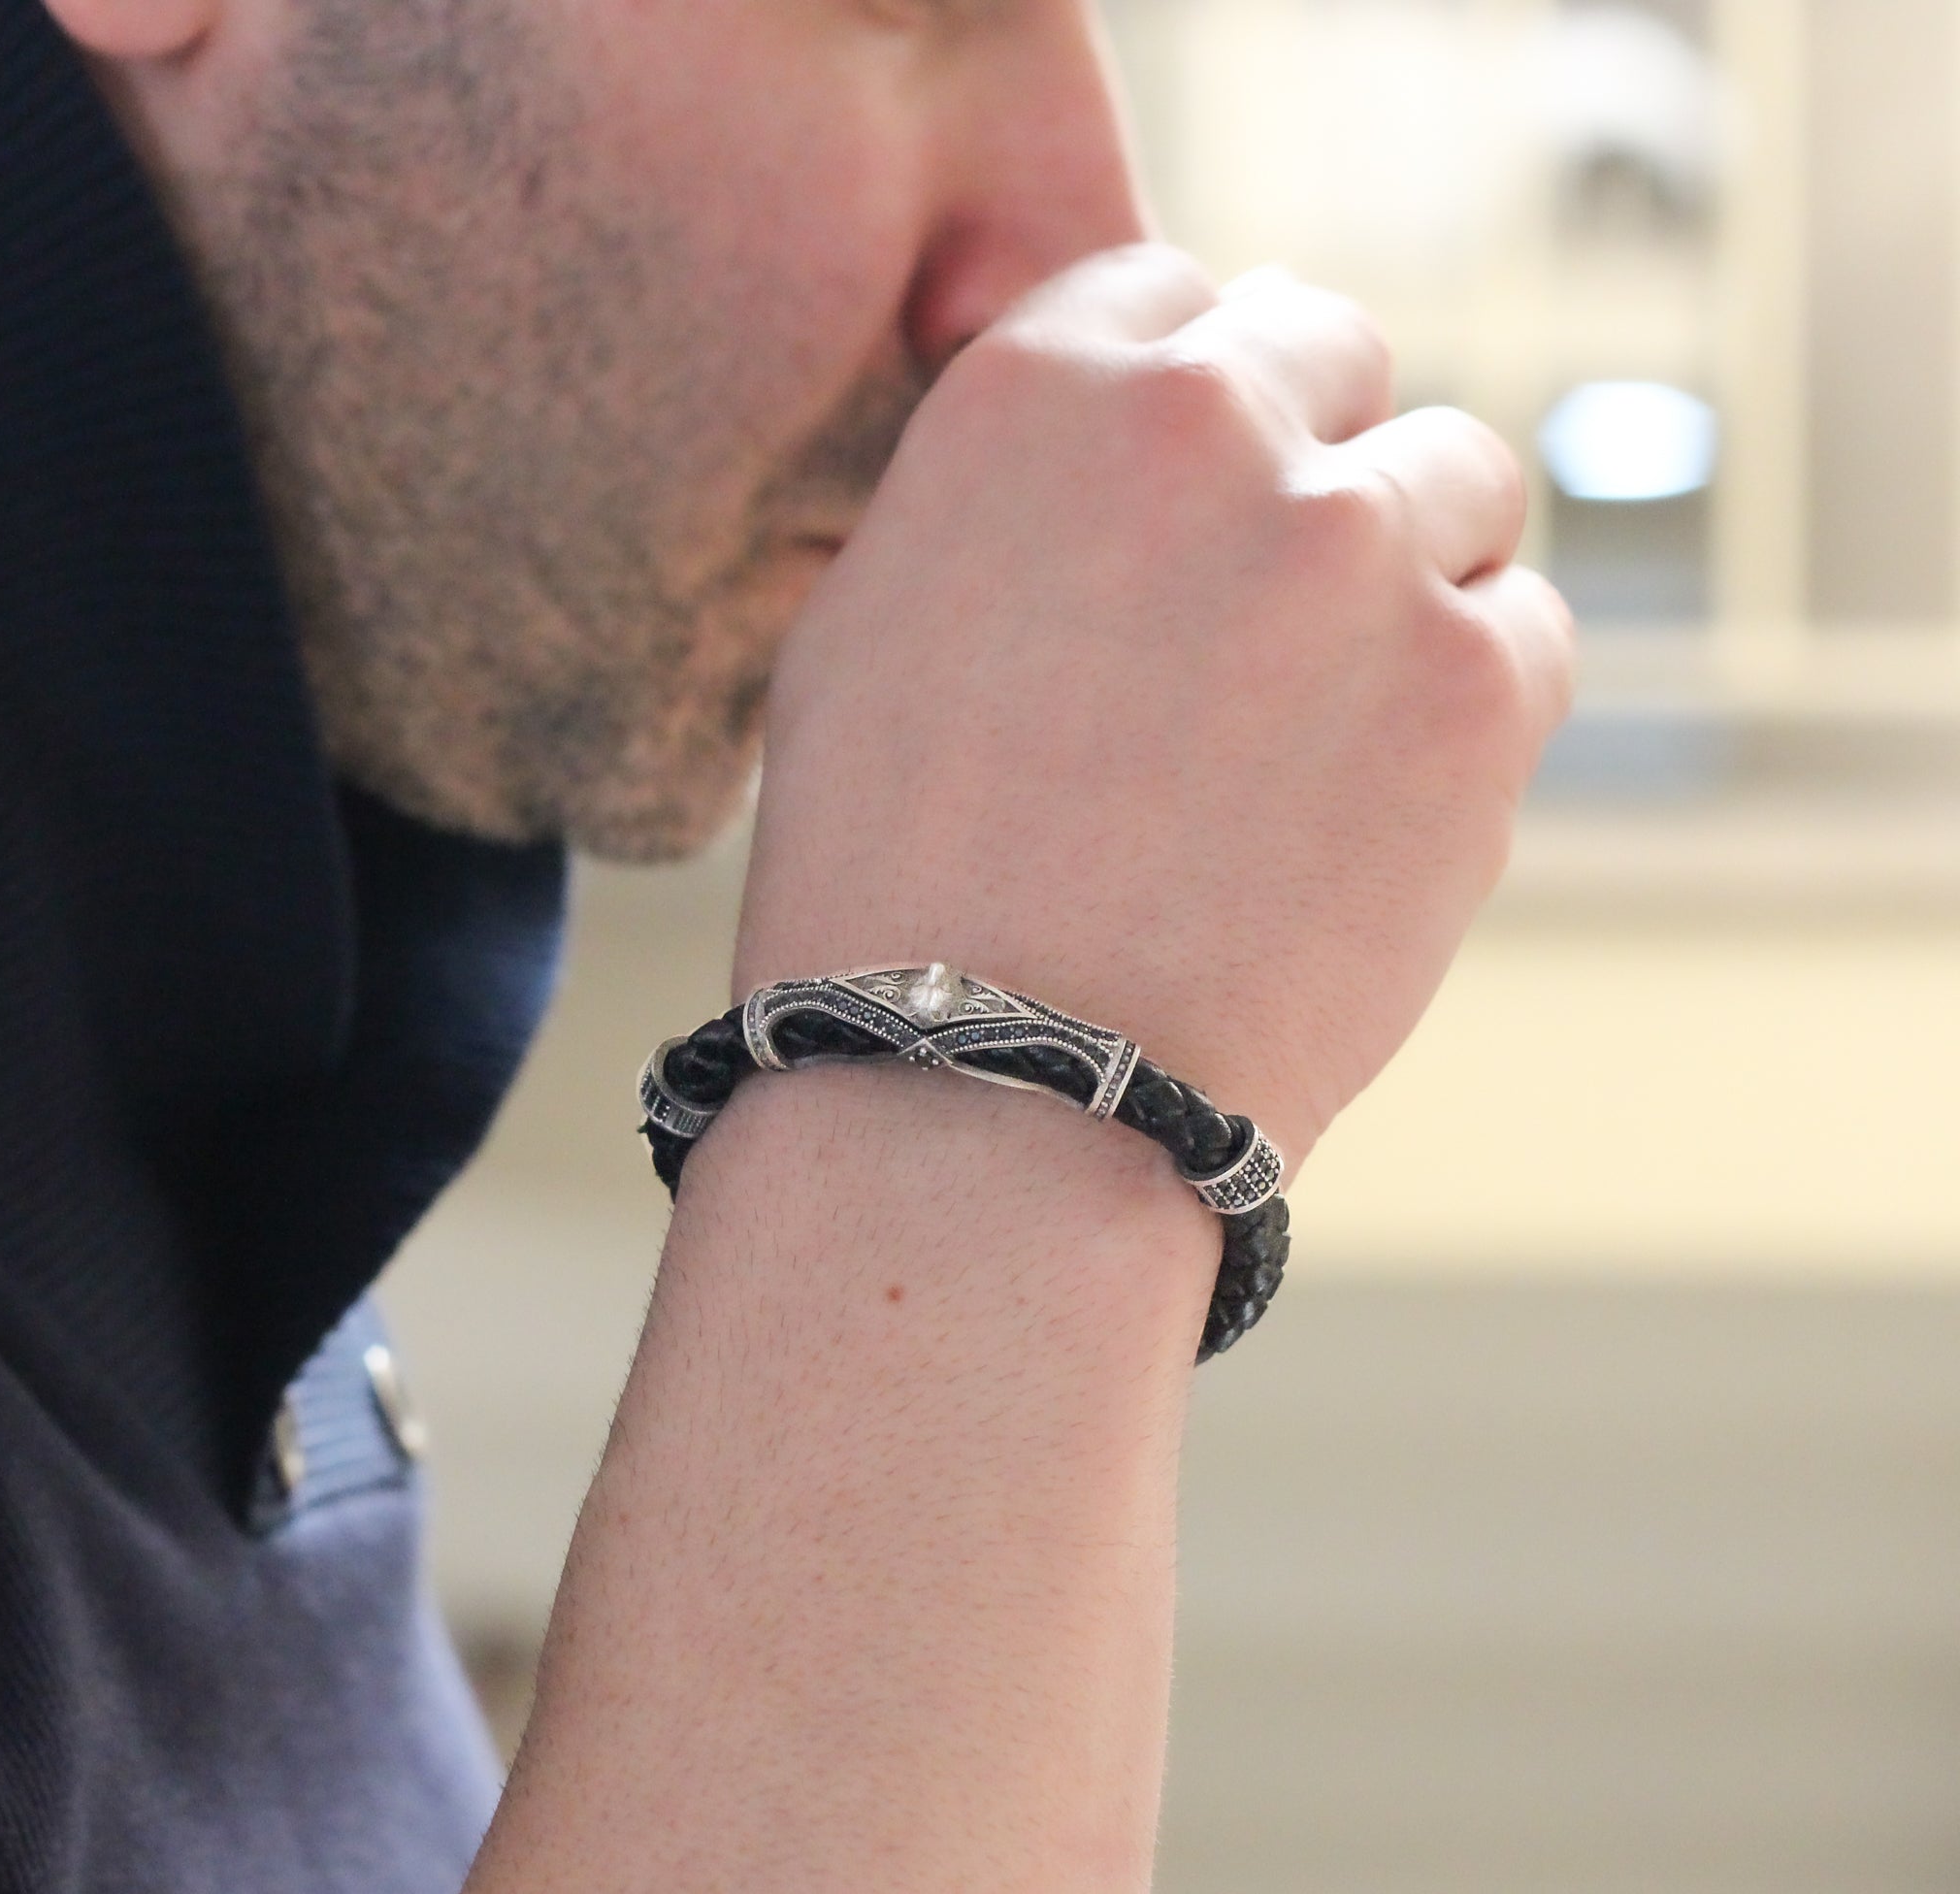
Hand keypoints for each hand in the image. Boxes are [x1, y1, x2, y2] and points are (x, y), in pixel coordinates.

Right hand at [737, 245, 1573, 1163]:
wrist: (991, 1088)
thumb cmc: (894, 880)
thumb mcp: (873, 627)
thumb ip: (1016, 495)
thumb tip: (1144, 441)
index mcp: (1041, 391)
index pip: (1181, 297)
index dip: (1198, 399)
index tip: (1203, 488)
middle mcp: (1209, 426)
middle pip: (1338, 356)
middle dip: (1312, 457)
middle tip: (1276, 605)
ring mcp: (1358, 547)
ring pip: (1459, 482)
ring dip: (1407, 574)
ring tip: (1318, 731)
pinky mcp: (1480, 685)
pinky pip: (1528, 630)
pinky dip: (1476, 698)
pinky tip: (1378, 799)